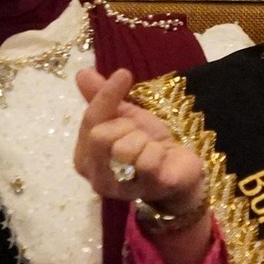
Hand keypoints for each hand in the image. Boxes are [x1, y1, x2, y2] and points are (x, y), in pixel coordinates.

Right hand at [72, 69, 204, 218]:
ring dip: (146, 141)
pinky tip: (164, 158)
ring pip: (125, 149)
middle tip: (141, 133)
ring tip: (153, 148)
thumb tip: (82, 73)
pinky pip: (150, 162)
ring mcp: (122, 189)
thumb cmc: (147, 144)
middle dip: (127, 127)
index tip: (124, 74)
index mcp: (85, 158)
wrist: (181, 169)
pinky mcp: (150, 190)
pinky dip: (161, 152)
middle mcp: (97, 179)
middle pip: (101, 136)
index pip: (89, 122)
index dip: (106, 96)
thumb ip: (101, 98)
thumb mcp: (124, 117)